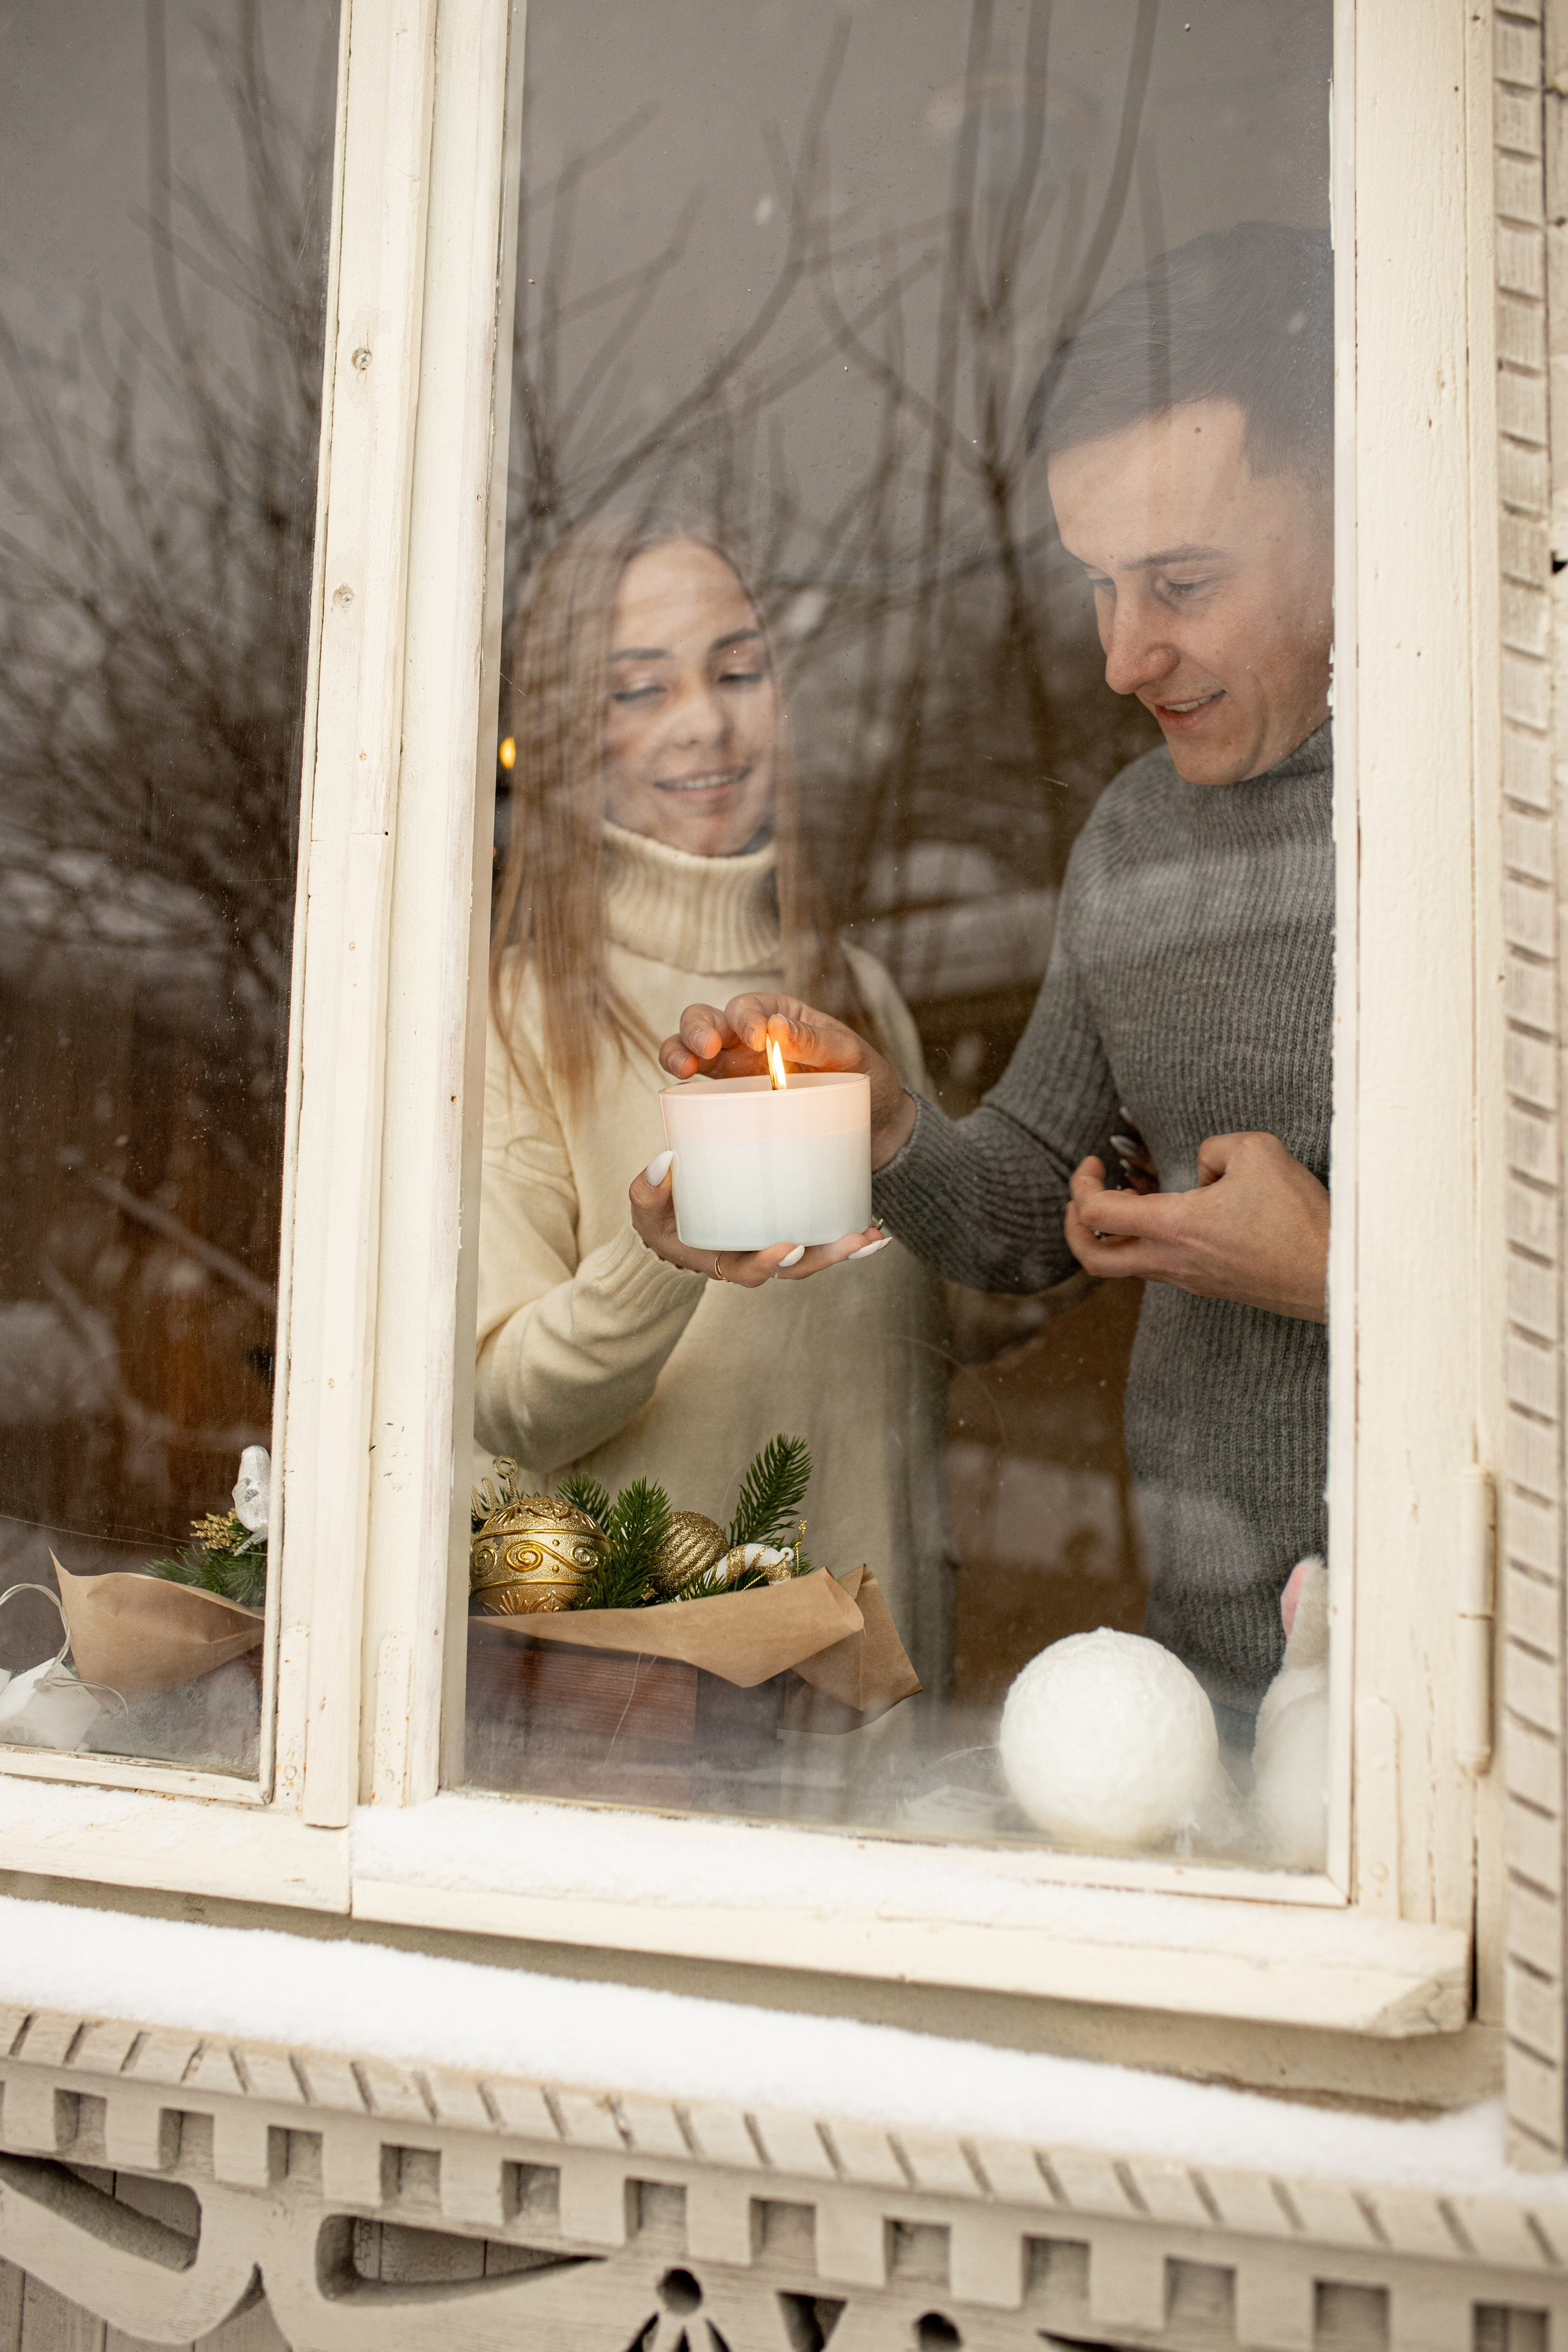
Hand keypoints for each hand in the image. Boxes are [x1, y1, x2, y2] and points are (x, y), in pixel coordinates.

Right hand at [629, 1154, 889, 1285]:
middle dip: (827, 1257)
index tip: (789, 1246)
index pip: (749, 1271)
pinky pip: (820, 1232)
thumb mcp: (645, 1207)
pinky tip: (876, 1226)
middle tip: (854, 1240)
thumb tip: (664, 1160)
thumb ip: (648, 1190)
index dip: (770, 1263)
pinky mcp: (789, 1224)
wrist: (675, 1214)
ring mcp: (774, 1244)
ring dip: (846, 1248)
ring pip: (814, 1253)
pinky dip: (845, 1230)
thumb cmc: (661, 1214)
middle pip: (795, 1266)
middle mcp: (755, 1259)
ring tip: (874, 1235)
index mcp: (722, 1261)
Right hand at [660, 994, 916, 1167]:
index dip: (745, 1017)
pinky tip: (684, 1104)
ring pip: (690, 1051)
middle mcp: (748, 1039)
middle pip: (706, 1020)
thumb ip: (815, 1040)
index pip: (748, 1006)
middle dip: (697, 1029)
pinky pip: (698, 1095)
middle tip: (706, 1049)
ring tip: (683, 1069)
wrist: (874, 1127)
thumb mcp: (850, 1054)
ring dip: (678, 1053)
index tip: (759, 1040)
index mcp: (779, 1015)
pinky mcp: (731, 1104)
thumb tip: (776, 1026)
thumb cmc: (865, 1081)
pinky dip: (683, 1094)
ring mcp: (735, 1071)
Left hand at [1064, 1132, 1328, 1321]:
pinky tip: (1177, 1214)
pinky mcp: (1213, 1287)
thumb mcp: (1257, 1151)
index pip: (1095, 1213)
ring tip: (1134, 1195)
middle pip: (1093, 1259)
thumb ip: (1213, 1148)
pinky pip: (1162, 1266)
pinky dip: (1150, 1240)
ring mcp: (1192, 1281)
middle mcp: (1173, 1262)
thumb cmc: (1299, 1215)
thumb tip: (1202, 1172)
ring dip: (1116, 1232)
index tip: (1094, 1161)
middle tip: (1085, 1194)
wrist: (1336, 1276)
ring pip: (1127, 1266)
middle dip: (1074, 1225)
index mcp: (1173, 1228)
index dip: (1081, 1183)